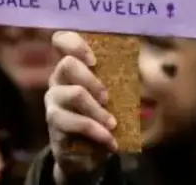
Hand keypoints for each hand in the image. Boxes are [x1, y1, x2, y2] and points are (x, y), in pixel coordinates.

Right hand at [46, 31, 117, 184]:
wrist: (85, 154)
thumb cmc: (99, 116)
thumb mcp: (110, 95)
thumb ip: (117, 78)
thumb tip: (142, 63)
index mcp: (71, 67)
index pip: (61, 40)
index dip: (75, 43)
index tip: (94, 58)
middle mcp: (57, 80)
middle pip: (67, 64)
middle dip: (92, 78)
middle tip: (107, 97)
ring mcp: (53, 102)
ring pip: (73, 94)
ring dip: (98, 110)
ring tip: (113, 124)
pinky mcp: (55, 126)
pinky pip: (76, 123)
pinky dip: (97, 132)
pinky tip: (110, 142)